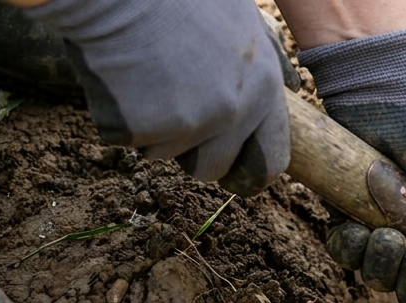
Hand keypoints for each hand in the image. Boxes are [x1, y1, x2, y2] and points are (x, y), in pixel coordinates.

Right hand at [22, 0, 291, 195]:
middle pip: (212, 167)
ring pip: (164, 153)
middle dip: (190, 153)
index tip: (234, 174)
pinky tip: (117, 77)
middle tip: (168, 116)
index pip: (271, 159)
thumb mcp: (244, 25)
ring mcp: (189, 124)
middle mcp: (234, 113)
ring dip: (150, 128)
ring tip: (141, 77)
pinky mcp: (145, 129)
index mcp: (263, 89)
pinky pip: (127, 140)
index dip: (249, 170)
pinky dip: (116, 116)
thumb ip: (261, 67)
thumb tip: (289, 91)